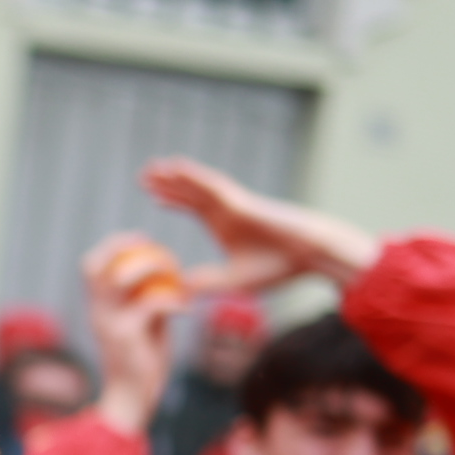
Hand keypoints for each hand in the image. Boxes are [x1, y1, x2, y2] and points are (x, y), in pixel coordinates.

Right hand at [79, 232, 174, 438]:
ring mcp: (108, 322)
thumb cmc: (142, 364)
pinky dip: (173, 301)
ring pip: (120, 277)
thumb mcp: (144, 326)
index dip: (112, 246)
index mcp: (97, 308)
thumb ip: (147, 302)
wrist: (132, 399)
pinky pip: (151, 304)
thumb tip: (166, 280)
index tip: (140, 240)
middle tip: (151, 243)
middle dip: (121, 245)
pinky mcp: (126, 335)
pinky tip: (188, 310)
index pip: (90, 266)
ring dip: (151, 267)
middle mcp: (97, 312)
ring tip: (175, 274)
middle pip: (95, 264)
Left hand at [143, 157, 380, 294]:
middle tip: (143, 176)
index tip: (153, 197)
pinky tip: (175, 167)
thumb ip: (209, 282)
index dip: (173, 200)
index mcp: (223, 224)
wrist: (310, 254)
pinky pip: (212, 186)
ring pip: (197, 185)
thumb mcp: (236, 281)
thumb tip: (181, 286)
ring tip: (153, 167)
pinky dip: (193, 176)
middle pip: (191, 192)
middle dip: (167, 184)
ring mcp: (233, 204)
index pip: (193, 208)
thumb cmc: (280, 267)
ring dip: (175, 176)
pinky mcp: (241, 202)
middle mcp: (226, 210)